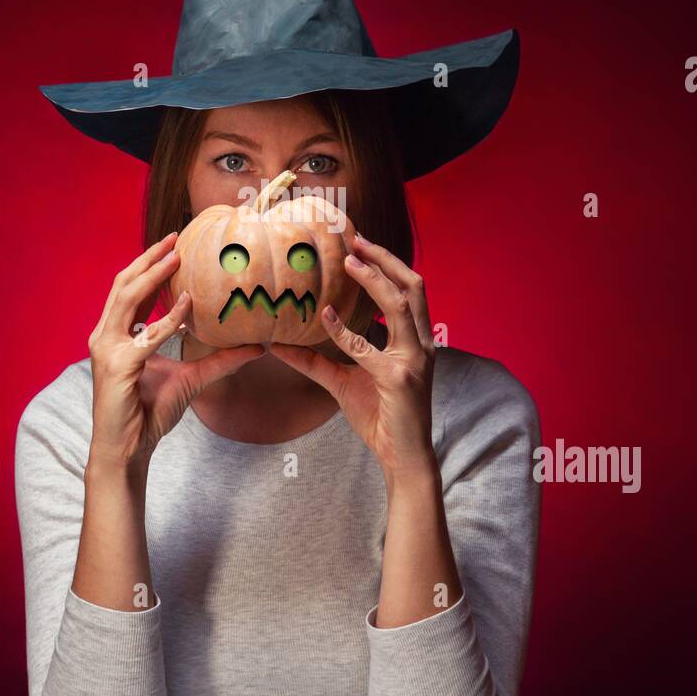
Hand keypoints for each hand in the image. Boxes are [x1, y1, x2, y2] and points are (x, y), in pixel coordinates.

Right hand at [87, 231, 264, 470]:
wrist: (128, 448)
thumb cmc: (150, 413)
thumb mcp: (192, 378)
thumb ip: (221, 360)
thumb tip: (259, 348)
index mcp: (116, 335)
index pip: (130, 290)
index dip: (150, 265)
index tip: (174, 245)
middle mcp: (106, 337)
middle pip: (124, 284)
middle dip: (149, 258)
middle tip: (175, 237)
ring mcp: (108, 350)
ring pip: (128, 299)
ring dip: (153, 274)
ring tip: (176, 256)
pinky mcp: (118, 368)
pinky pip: (146, 336)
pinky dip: (168, 318)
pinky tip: (190, 303)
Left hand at [267, 232, 436, 473]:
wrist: (401, 456)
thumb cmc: (380, 417)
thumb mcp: (343, 382)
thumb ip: (315, 361)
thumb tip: (276, 345)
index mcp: (415, 340)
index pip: (408, 290)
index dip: (387, 263)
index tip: (360, 244)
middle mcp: (421, 344)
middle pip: (413, 285)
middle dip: (386, 258)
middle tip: (355, 239)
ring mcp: (414, 360)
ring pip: (401, 305)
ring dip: (376, 278)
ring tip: (349, 260)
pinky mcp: (399, 379)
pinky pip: (368, 348)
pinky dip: (346, 331)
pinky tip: (324, 318)